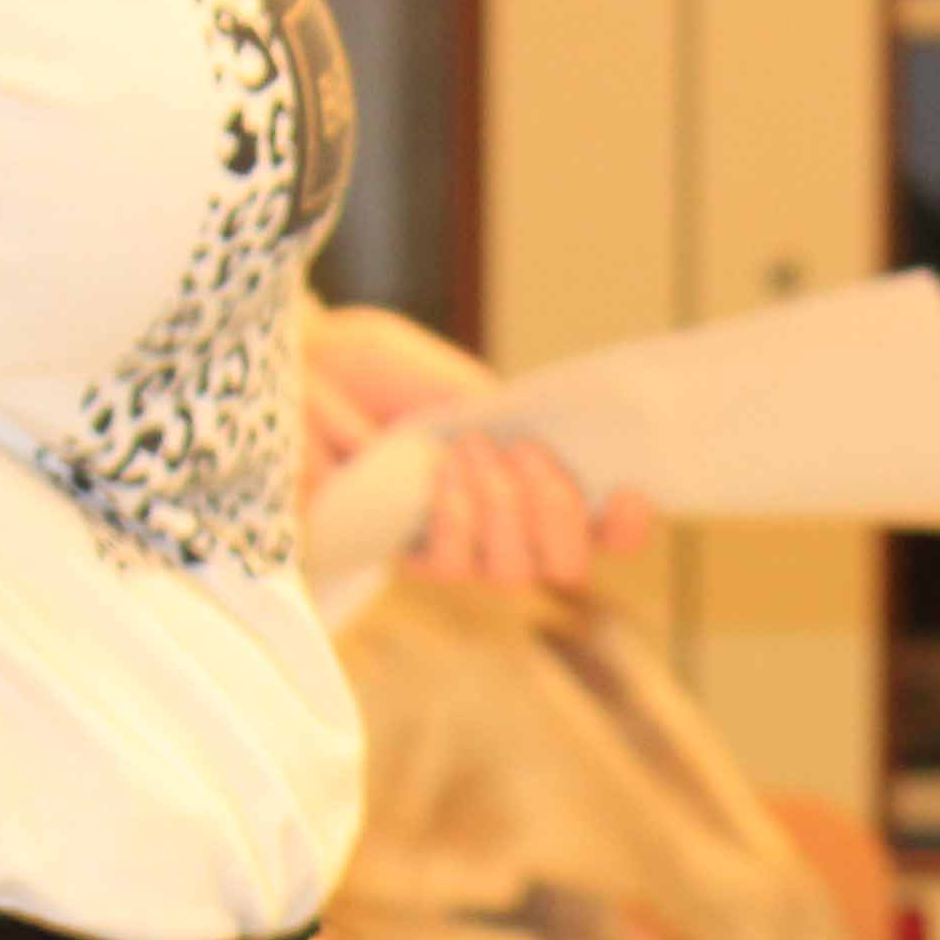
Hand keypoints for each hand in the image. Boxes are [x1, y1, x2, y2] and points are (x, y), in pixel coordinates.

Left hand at [300, 300, 653, 589]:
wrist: (307, 367)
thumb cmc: (382, 373)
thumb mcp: (473, 392)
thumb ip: (529, 431)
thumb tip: (590, 461)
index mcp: (526, 488)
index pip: (599, 534)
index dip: (626, 528)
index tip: (633, 491)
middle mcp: (497, 529)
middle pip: (565, 564)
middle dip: (560, 511)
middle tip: (529, 454)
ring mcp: (452, 549)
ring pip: (515, 572)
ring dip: (507, 509)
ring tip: (475, 451)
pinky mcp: (401, 555)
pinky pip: (453, 566)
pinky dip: (460, 516)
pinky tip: (443, 474)